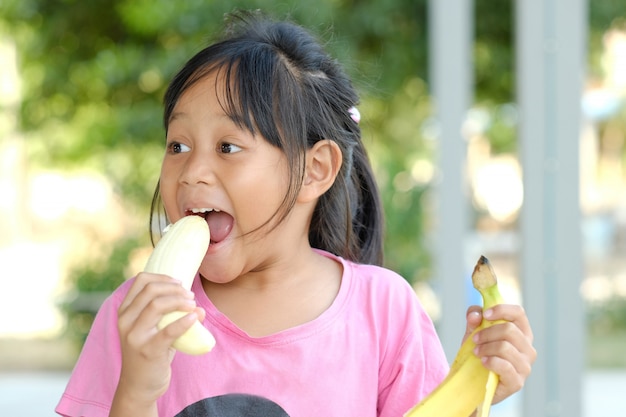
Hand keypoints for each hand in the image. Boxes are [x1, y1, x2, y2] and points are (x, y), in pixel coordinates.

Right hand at [111, 272, 205, 413]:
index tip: (180, 283)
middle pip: (150, 290)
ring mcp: (135, 336)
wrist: (139, 386)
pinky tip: (194, 318)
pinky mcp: (148, 351)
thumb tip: (198, 307)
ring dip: (180, 301)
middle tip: (190, 296)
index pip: (141, 281)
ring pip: (156, 305)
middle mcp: (126, 321)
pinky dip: (184, 321)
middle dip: (175, 289)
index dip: (163, 277)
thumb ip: (170, 315)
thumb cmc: (150, 352)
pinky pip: (168, 330)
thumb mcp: (153, 329)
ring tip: (193, 305)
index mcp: (125, 311)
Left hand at [462, 304, 535, 403]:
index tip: (485, 314)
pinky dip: (490, 361)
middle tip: (475, 339)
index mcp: (522, 333)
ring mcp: (525, 366)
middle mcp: (528, 349)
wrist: (474, 383)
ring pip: (505, 347)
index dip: (502, 310)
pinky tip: (483, 362)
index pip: (519, 313)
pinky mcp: (517, 382)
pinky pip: (504, 366)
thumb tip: (475, 315)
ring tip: (476, 352)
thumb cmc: (479, 354)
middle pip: (510, 330)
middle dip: (487, 332)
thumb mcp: (474, 332)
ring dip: (485, 347)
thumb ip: (473, 319)